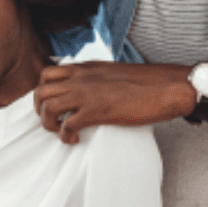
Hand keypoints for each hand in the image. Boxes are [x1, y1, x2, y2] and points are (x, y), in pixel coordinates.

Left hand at [33, 61, 195, 143]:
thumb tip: (89, 91)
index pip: (48, 73)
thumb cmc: (146, 82)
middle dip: (40, 109)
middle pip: (40, 90)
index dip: (44, 91)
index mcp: (85, 67)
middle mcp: (81, 77)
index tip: (52, 104)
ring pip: (48, 107)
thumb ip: (96, 78)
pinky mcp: (97, 111)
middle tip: (52, 121)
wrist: (168, 86)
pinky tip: (75, 139)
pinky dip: (65, 136)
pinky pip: (66, 126)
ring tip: (61, 131)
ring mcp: (87, 93)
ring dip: (49, 124)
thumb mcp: (112, 72)